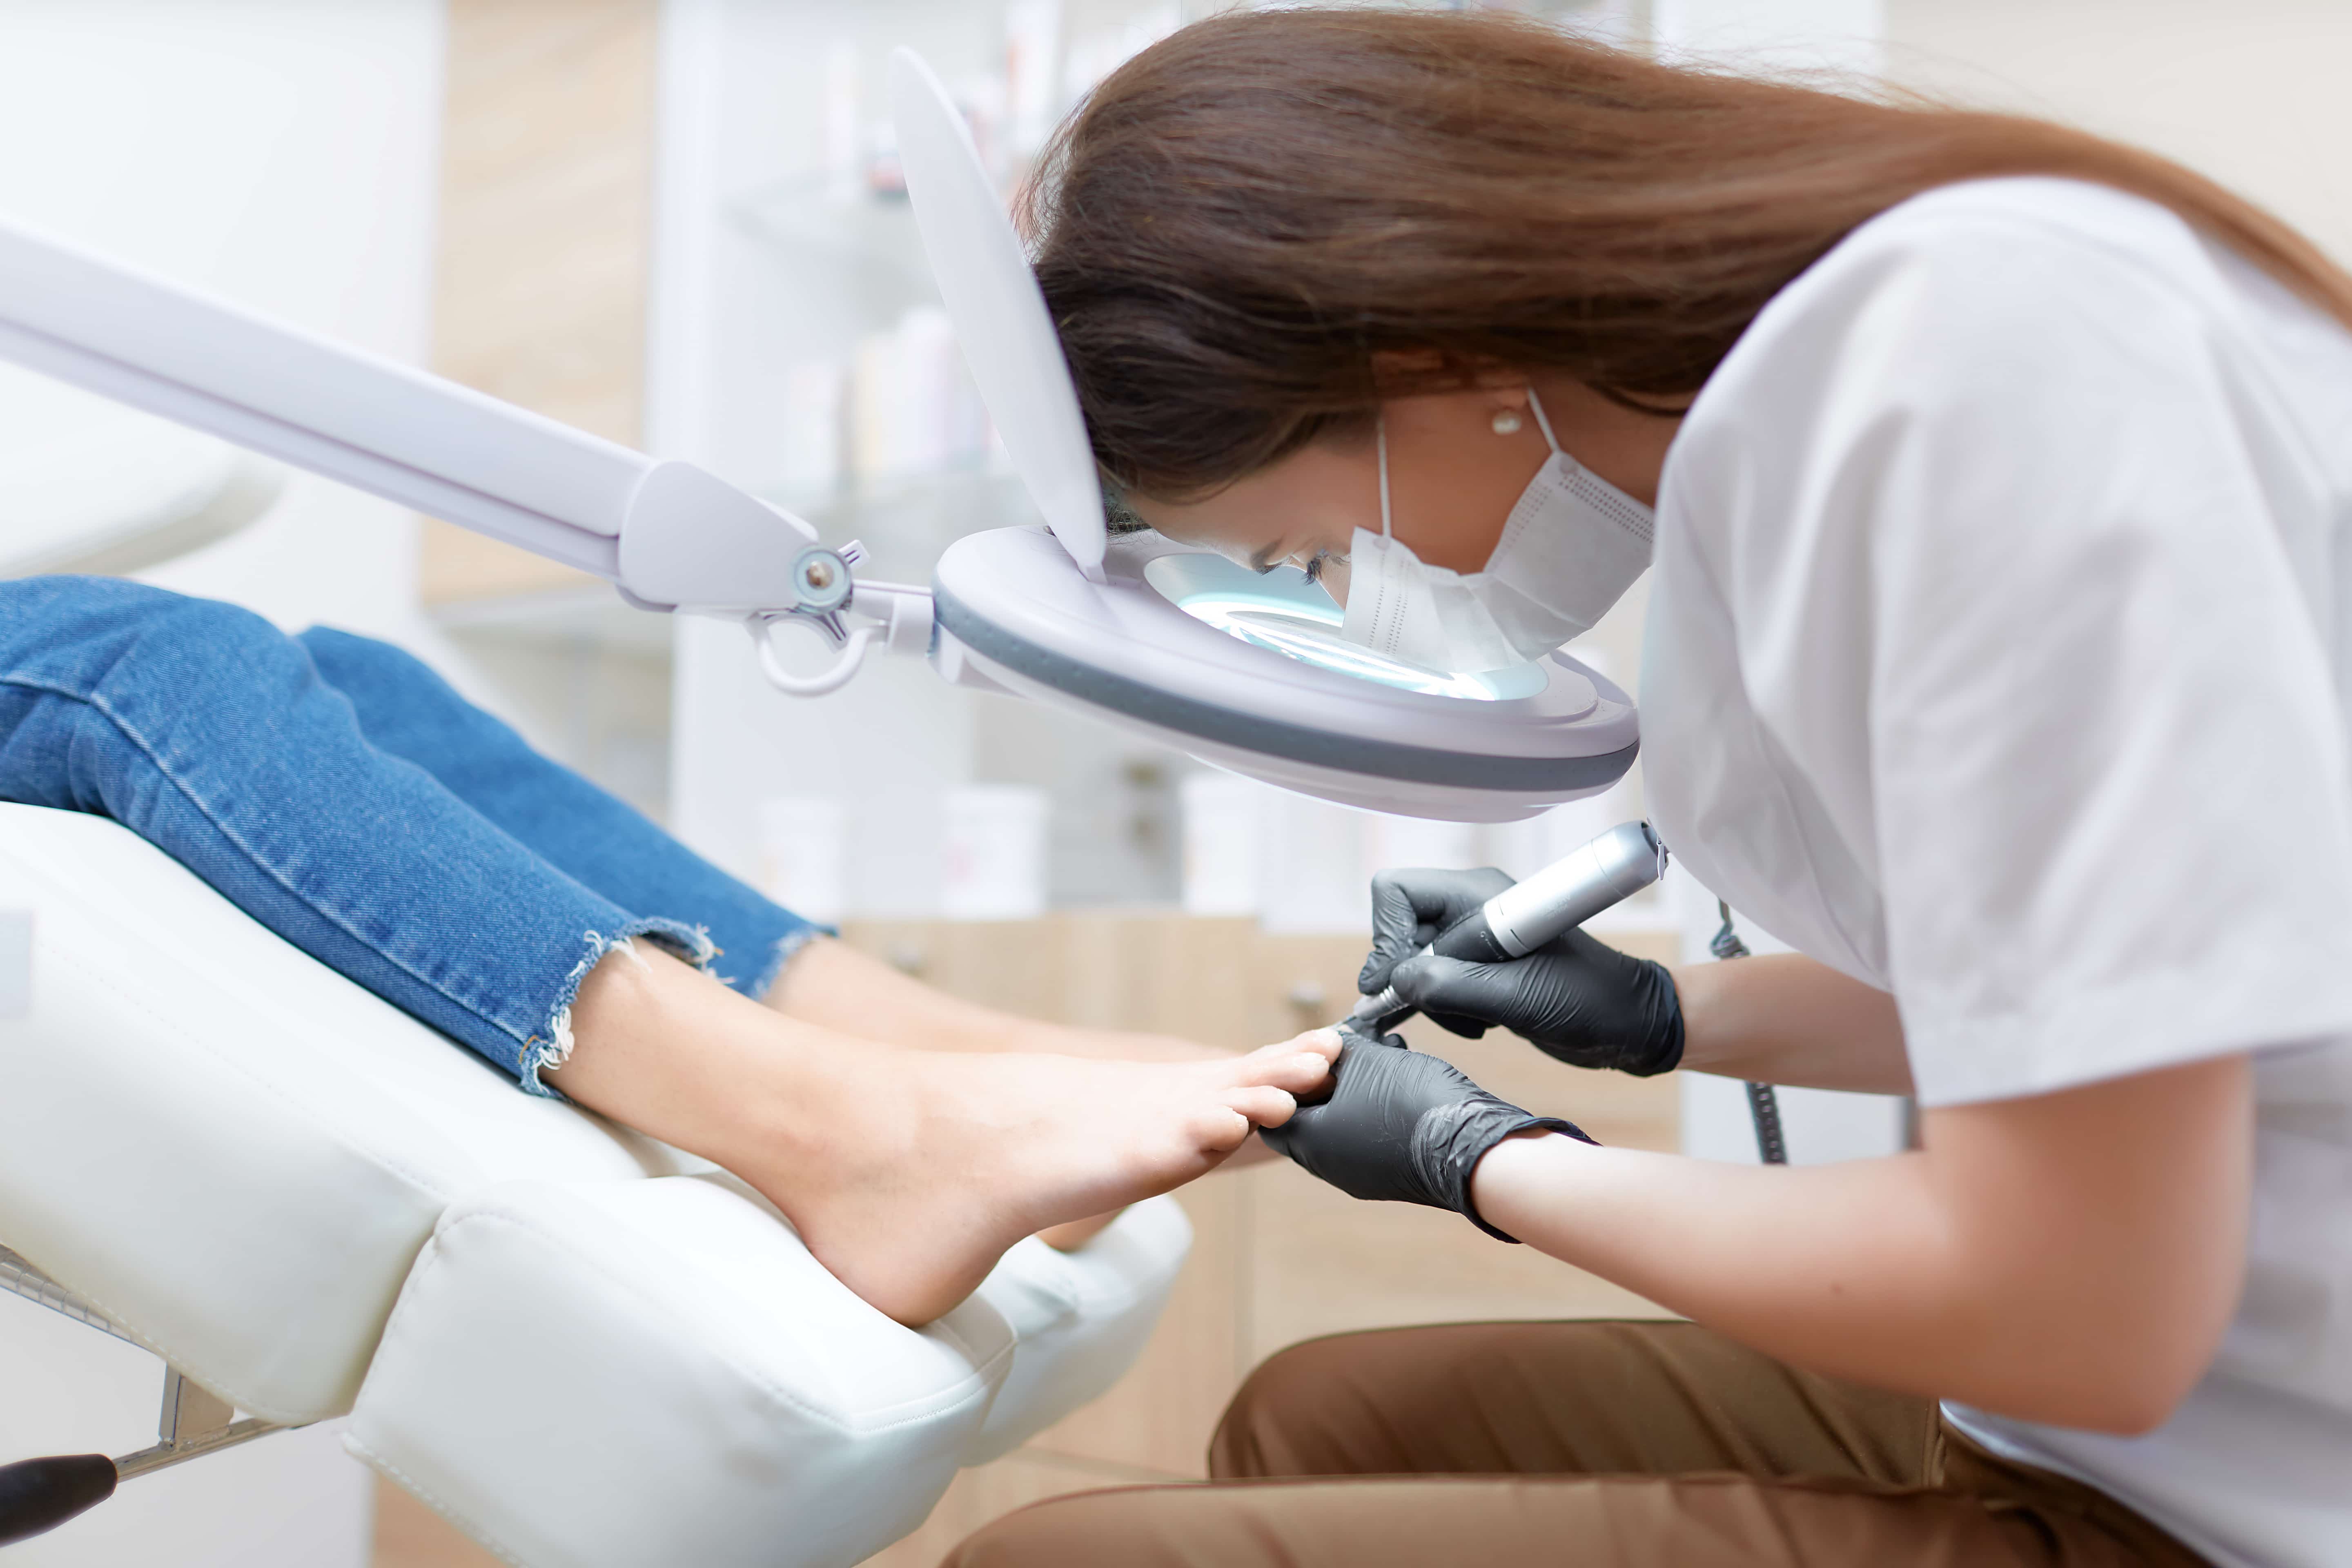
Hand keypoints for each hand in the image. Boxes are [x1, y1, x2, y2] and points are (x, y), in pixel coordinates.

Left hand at [1259, 1028, 1591, 1241]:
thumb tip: (1331, 1044)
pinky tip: (1406, 1072)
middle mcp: (1331, 1166)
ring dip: (1361, 1085)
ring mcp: (1365, 1175)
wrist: (1475, 1151)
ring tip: (1387, 1051)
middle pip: (1313, 1114)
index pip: (1273, 1111)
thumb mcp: (1368, 1061)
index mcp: (1311, 1144)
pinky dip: (1382, 1103)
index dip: (1286, 1074)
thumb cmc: (1413, 1104)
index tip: (1308, 1049)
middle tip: (1349, 1047)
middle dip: (1330, 1075)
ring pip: (1347, 1120)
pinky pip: (1375, 1133)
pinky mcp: (1397, 1173)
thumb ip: (1341, 1049)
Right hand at [1364, 868, 1684, 1075]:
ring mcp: (1477, 940)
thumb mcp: (1518, 997)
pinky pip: (1436, 983)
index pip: (1399, 892)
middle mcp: (1473, 909)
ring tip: (1473, 1021)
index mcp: (1481, 896)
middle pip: (1401, 929)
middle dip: (1408, 974)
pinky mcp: (1483, 968)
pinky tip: (1479, 1024)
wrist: (1631, 1024)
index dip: (1384, 936)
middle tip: (1432, 1009)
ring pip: (1414, 962)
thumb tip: (1396, 981)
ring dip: (1430, 999)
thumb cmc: (1590, 1001)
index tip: (1391, 984)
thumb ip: (1451, 987)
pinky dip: (1445, 1008)